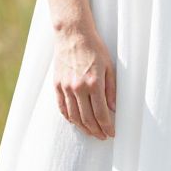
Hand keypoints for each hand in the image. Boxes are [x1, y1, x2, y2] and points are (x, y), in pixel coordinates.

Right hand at [52, 24, 116, 139]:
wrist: (73, 34)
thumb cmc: (94, 48)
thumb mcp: (109, 66)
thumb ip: (111, 89)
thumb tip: (113, 108)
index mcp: (94, 83)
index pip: (101, 114)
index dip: (107, 127)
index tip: (111, 133)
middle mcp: (78, 88)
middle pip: (87, 119)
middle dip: (96, 131)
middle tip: (102, 136)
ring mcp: (66, 87)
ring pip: (74, 116)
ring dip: (83, 128)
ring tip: (91, 132)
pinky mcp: (57, 85)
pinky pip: (62, 108)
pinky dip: (69, 118)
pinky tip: (76, 122)